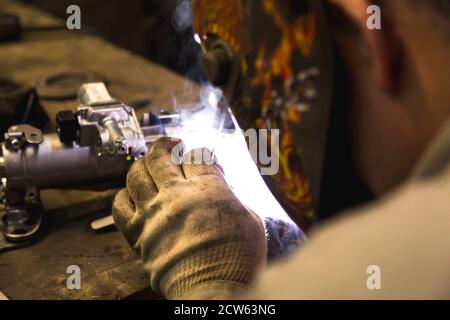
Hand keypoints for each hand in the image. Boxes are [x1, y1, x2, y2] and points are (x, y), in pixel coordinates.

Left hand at [113, 137, 266, 298]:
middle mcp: (176, 195)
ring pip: (136, 173)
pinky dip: (124, 194)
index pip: (197, 156)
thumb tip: (221, 188)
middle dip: (166, 145)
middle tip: (172, 146)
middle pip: (160, 156)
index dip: (201, 154)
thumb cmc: (237, 257)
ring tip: (150, 163)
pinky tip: (134, 193)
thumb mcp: (249, 219)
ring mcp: (153, 212)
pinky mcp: (137, 232)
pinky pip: (119, 204)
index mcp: (207, 188)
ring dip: (143, 163)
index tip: (203, 160)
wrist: (213, 288)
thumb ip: (232, 197)